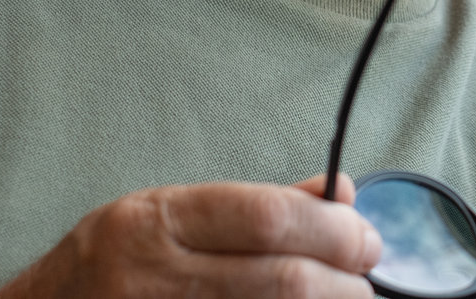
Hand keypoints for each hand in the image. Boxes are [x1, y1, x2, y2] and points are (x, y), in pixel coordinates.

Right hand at [0, 173, 379, 298]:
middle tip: (367, 281)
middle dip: (343, 281)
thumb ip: (255, 206)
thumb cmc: (108, 268)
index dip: (332, 229)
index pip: (265, 217)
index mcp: (153, 222)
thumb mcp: (167, 217)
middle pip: (279, 281)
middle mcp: (149, 277)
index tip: (366, 238)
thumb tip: (340, 194)